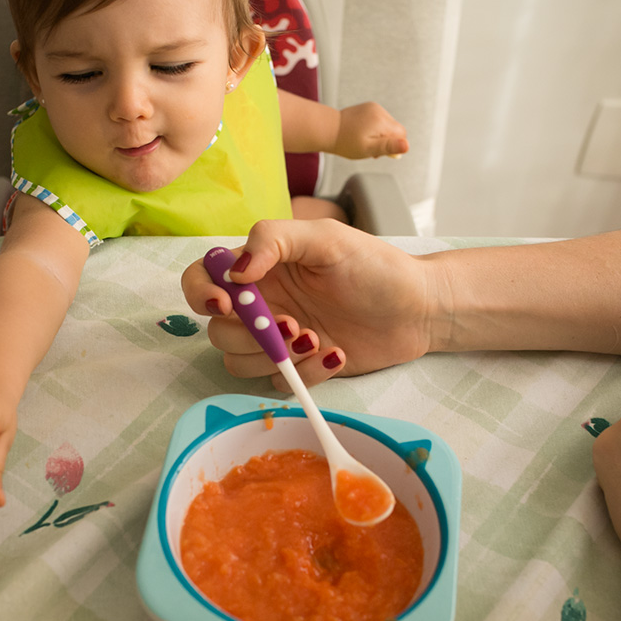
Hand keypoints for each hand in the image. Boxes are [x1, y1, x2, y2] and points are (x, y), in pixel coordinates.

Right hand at [182, 218, 436, 389]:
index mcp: (260, 267)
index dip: (200, 293)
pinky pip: (277, 382)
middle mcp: (261, 304)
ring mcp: (278, 339)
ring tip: (318, 339)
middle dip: (251, 333)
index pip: (202, 277)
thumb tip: (235, 270)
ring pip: (239, 362)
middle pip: (218, 329)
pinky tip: (337, 354)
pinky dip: (305, 374)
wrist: (419, 308)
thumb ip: (274, 239)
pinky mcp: (299, 368)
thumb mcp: (326, 237)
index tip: (225, 303)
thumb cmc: (375, 266)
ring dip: (275, 355)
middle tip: (292, 324)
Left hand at [331, 102, 408, 158]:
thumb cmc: (346, 142)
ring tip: (365, 141)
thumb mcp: (368, 149)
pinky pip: (379, 120)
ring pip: (387, 125)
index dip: (393, 146)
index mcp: (381, 121)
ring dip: (380, 135)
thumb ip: (388, 147)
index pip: (402, 134)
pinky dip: (375, 128)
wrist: (328, 129)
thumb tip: (407, 146)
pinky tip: (363, 133)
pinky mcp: (369, 107)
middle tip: (371, 149)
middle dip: (386, 141)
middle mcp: (379, 111)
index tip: (380, 152)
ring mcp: (374, 107)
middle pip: (395, 129)